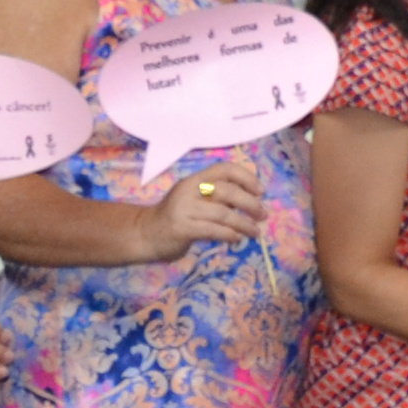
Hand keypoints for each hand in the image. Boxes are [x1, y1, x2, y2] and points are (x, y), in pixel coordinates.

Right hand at [139, 168, 264, 260]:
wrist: (145, 233)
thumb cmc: (177, 216)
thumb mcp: (196, 199)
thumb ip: (218, 197)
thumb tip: (252, 202)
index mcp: (195, 179)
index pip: (225, 169)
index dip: (246, 177)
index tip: (260, 191)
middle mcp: (189, 190)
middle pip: (228, 191)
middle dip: (250, 203)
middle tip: (263, 215)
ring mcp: (184, 208)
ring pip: (223, 213)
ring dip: (244, 223)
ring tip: (256, 232)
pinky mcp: (182, 228)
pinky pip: (213, 230)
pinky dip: (229, 235)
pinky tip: (237, 239)